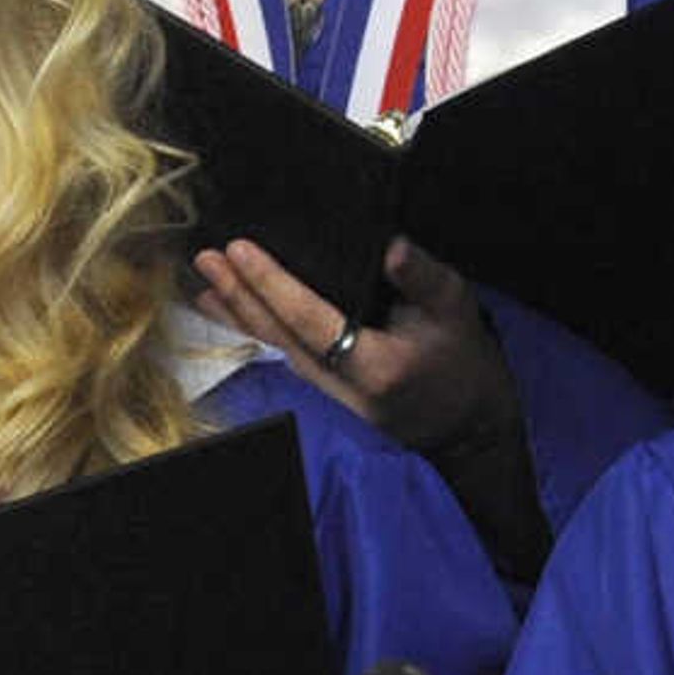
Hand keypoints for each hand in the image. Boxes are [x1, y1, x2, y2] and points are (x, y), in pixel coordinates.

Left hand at [194, 236, 517, 458]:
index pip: (310, 319)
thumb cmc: (465, 362)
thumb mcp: (457, 310)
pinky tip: (230, 309)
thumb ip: (423, 277)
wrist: (470, 428)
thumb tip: (390, 245)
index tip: (240, 250)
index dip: (271, 284)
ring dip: (237, 313)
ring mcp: (332, 394)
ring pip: (275, 348)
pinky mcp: (328, 392)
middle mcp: (344, 386)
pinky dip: (255, 328)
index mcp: (375, 365)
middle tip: (205, 258)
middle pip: (280, 336)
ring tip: (203, 280)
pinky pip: (284, 355)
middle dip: (238, 295)